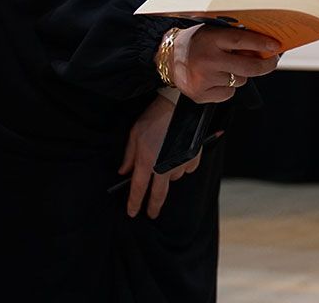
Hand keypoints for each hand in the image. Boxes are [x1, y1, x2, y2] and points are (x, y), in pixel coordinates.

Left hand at [119, 94, 203, 218]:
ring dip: (167, 175)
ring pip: (173, 179)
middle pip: (159, 195)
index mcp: (147, 162)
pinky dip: (182, 166)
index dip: (134, 203)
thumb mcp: (135, 135)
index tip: (132, 213)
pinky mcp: (194, 158)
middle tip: (151, 214)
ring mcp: (181, 164)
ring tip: (164, 159)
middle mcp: (164, 167)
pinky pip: (187, 169)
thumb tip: (124, 173)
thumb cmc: (154, 117)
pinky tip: (178, 155)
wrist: (180, 105)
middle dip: (154, 207)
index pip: (138, 190)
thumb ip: (129, 157)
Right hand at [168, 25, 279, 103]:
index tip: (276, 46)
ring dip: (239, 75)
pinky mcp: (200, 94)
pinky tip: (216, 78)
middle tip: (271, 62)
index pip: (243, 41)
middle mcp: (208, 60)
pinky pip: (228, 93)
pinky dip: (227, 87)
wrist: (166, 57)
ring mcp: (204, 79)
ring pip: (239, 81)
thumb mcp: (213, 32)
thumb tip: (264, 48)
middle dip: (265, 65)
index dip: (262, 44)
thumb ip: (234, 38)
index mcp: (211, 40)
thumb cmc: (195, 42)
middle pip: (248, 68)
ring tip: (224, 67)